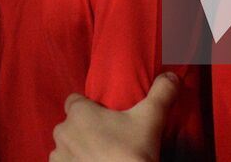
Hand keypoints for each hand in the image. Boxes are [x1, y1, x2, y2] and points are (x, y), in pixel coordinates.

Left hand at [50, 73, 176, 161]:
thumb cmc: (132, 152)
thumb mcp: (151, 119)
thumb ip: (161, 93)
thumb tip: (172, 76)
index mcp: (79, 113)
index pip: (75, 100)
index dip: (88, 107)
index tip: (104, 117)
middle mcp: (62, 132)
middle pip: (71, 125)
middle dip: (83, 130)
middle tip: (107, 140)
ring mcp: (58, 156)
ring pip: (66, 147)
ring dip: (77, 151)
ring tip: (100, 158)